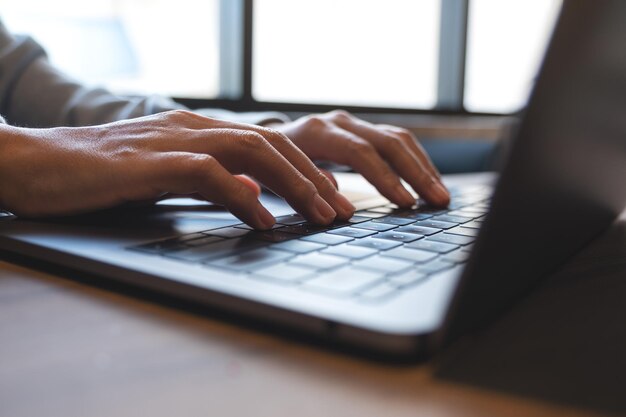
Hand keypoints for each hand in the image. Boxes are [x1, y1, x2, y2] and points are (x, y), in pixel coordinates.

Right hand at [0, 110, 354, 227]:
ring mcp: (171, 140)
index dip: (304, 170)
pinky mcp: (148, 162)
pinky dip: (240, 195)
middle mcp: (193, 128)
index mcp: (199, 131)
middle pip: (270, 144)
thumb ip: (209, 182)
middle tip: (341, 211)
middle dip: (312, 178)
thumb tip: (252, 197)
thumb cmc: (102, 175)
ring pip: (249, 150)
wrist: (37, 163)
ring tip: (319, 215)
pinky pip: (206, 174)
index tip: (331, 197)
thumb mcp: (166, 176)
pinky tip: (263, 220)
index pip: (267, 143)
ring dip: (291, 184)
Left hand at [269, 110, 449, 207]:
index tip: (406, 204)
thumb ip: (304, 187)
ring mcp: (353, 125)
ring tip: (440, 195)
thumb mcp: (276, 175)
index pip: (360, 152)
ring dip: (422, 168)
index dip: (385, 178)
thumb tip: (340, 207)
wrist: (264, 139)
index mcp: (317, 132)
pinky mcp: (362, 131)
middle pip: (388, 142)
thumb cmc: (269, 164)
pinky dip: (415, 162)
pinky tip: (428, 181)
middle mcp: (340, 122)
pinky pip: (397, 142)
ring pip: (399, 140)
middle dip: (416, 173)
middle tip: (438, 201)